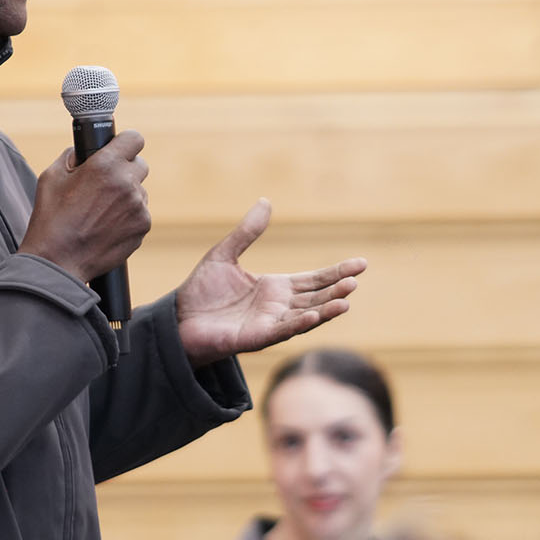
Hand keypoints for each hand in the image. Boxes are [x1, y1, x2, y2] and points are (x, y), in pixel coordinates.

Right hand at [18, 132, 149, 284]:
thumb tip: (84, 151)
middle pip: (140, 165)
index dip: (125, 143)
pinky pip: (140, 213)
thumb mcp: (52, 176)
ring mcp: (138, 206)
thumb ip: (72, 156)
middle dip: (125, 170)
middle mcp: (127, 183)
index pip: (134, 138)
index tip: (119, 150)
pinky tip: (107, 226)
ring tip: (101, 212)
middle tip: (106, 184)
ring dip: (127, 196)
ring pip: (140, 191)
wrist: (58, 260)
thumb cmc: (51, 218)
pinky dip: (128, 217)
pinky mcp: (142, 226)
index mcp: (105, 165)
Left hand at [174, 200, 363, 367]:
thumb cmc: (201, 291)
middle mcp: (278, 307)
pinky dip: (299, 323)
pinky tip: (315, 314)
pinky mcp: (255, 338)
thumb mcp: (224, 254)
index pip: (315, 279)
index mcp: (276, 288)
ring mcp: (269, 324)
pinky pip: (282, 330)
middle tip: (356, 280)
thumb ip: (247, 232)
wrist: (177, 319)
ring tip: (346, 299)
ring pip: (306, 316)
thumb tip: (266, 201)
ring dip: (326, 308)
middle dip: (337, 289)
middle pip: (316, 296)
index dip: (337, 271)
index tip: (361, 264)